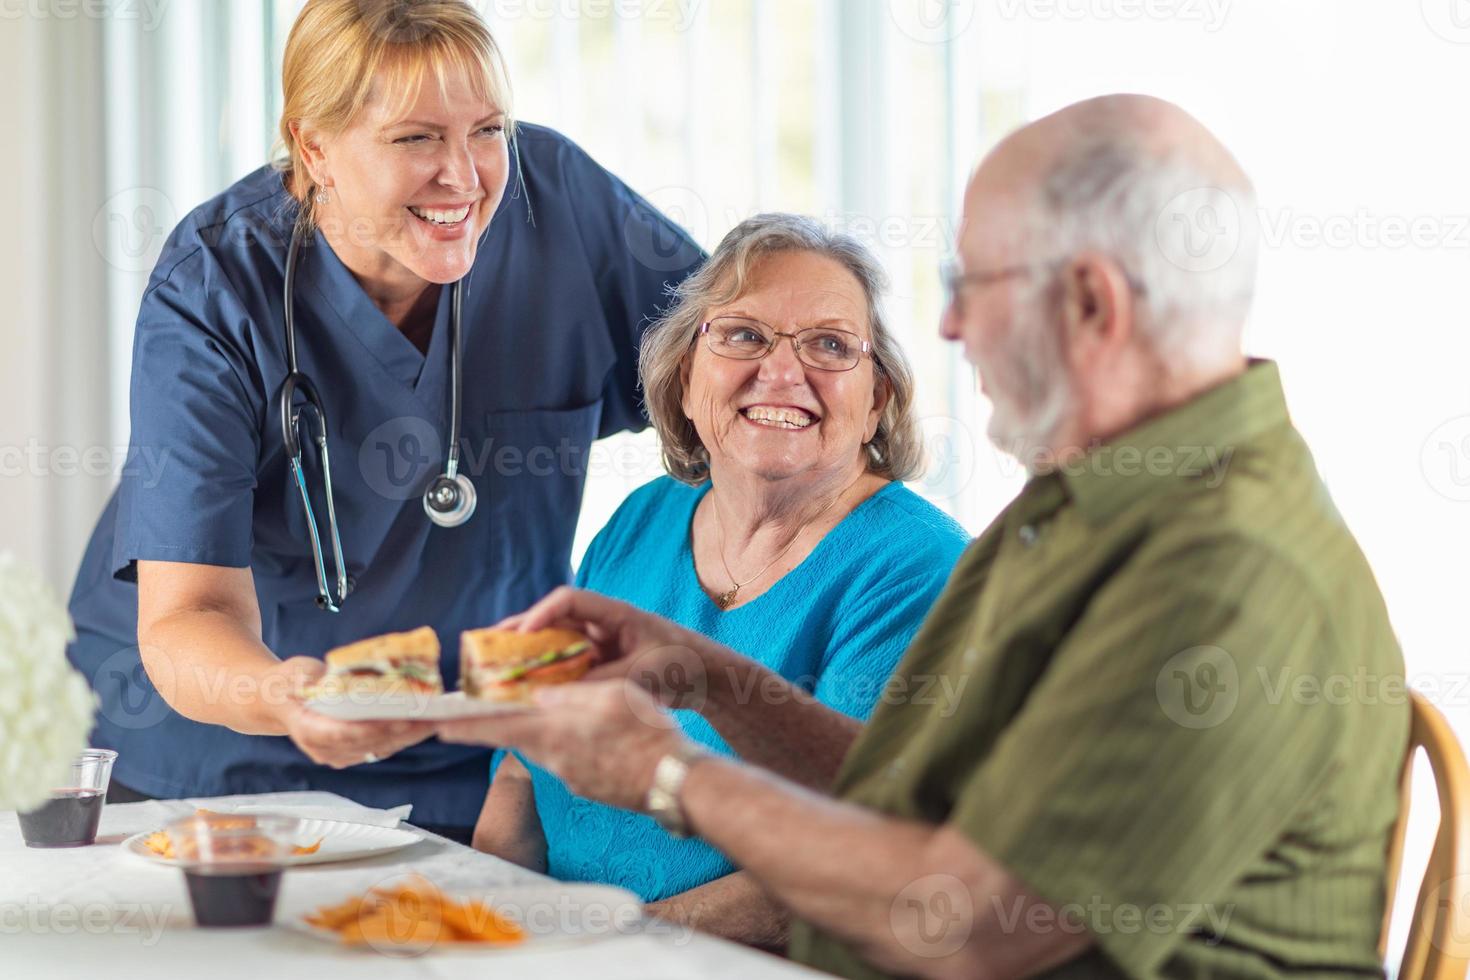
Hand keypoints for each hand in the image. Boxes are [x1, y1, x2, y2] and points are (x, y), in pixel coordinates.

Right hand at [271, 656, 436, 768]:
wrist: (279, 700)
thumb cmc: (288, 683)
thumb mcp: (296, 673)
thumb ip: (313, 679)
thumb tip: (338, 678)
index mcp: (307, 728)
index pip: (340, 734)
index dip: (369, 729)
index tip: (396, 720)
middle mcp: (324, 748)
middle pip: (368, 742)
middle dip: (401, 730)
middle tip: (429, 716)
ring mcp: (339, 754)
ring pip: (380, 747)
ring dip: (410, 735)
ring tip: (437, 718)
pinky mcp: (353, 752)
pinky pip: (383, 746)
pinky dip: (405, 735)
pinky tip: (427, 722)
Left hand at [437, 680, 684, 811]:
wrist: (677, 782)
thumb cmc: (648, 733)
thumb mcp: (611, 695)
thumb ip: (570, 695)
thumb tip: (539, 696)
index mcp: (555, 734)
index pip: (497, 729)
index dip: (465, 726)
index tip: (437, 725)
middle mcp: (556, 760)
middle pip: (522, 736)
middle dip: (510, 720)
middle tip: (501, 702)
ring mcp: (573, 778)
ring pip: (548, 747)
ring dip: (548, 730)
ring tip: (564, 710)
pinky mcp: (589, 787)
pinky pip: (571, 760)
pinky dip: (574, 744)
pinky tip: (596, 734)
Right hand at [509, 587, 734, 711]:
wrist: (707, 678)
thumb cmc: (681, 665)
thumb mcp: (641, 676)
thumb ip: (601, 683)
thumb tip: (558, 697)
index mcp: (616, 613)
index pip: (569, 600)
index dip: (541, 613)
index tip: (520, 633)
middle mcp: (603, 623)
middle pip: (554, 618)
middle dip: (521, 631)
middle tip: (487, 644)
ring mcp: (601, 641)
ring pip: (556, 641)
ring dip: (528, 652)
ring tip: (494, 664)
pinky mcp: (601, 661)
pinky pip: (566, 662)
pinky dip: (546, 672)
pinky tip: (524, 687)